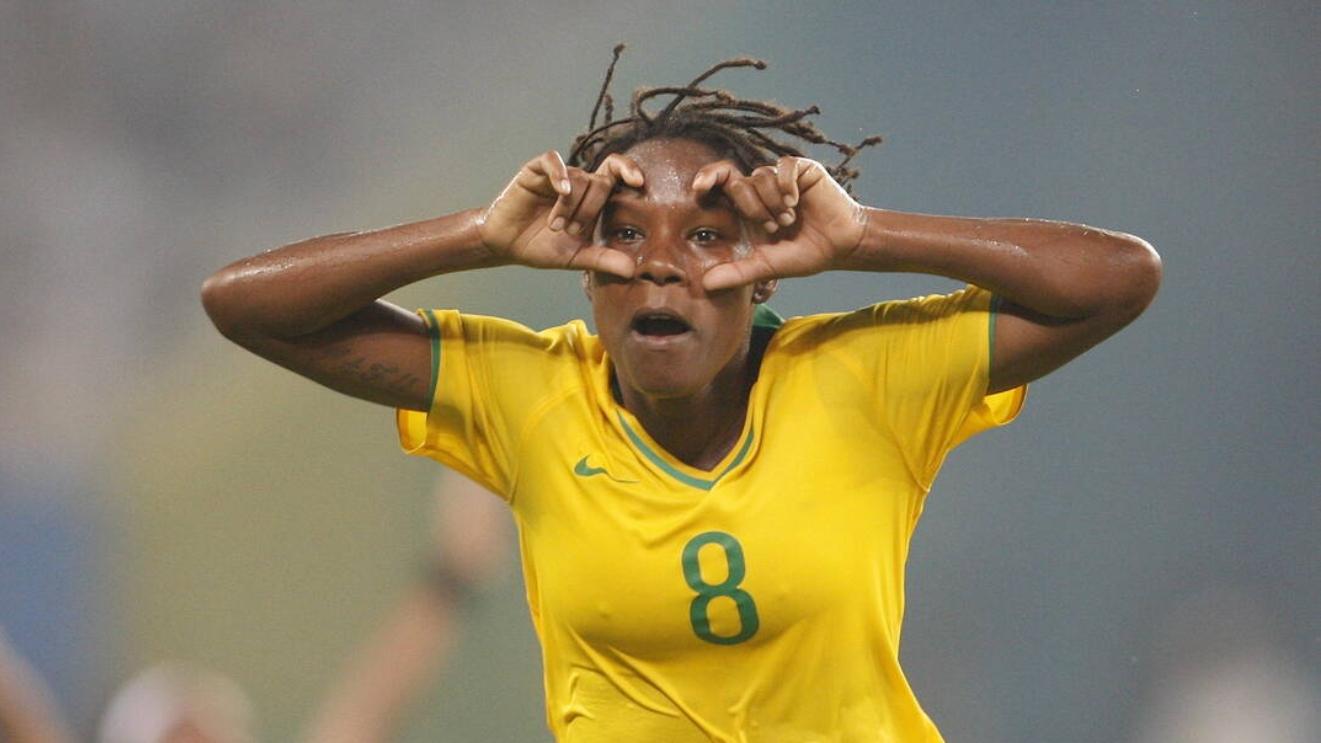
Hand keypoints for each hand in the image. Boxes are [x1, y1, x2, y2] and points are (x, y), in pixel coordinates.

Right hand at [477, 151, 642, 277]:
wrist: (507, 246)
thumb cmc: (543, 248)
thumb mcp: (577, 257)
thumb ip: (604, 259)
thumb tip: (632, 270)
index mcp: (594, 199)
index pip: (618, 175)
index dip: (630, 172)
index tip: (639, 184)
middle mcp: (579, 183)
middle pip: (600, 181)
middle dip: (590, 209)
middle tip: (572, 231)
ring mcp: (558, 175)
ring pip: (579, 176)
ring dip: (570, 205)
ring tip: (555, 226)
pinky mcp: (536, 170)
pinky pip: (553, 161)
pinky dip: (560, 174)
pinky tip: (562, 190)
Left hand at [694, 156, 866, 289]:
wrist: (840, 247)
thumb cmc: (803, 255)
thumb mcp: (766, 266)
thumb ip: (737, 273)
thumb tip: (705, 285)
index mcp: (746, 208)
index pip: (718, 183)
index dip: (706, 179)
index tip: (698, 189)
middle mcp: (759, 190)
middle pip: (737, 182)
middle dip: (752, 208)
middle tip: (773, 227)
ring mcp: (780, 178)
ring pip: (760, 175)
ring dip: (773, 202)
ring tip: (789, 220)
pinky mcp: (801, 170)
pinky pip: (783, 167)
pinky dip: (786, 185)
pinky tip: (796, 202)